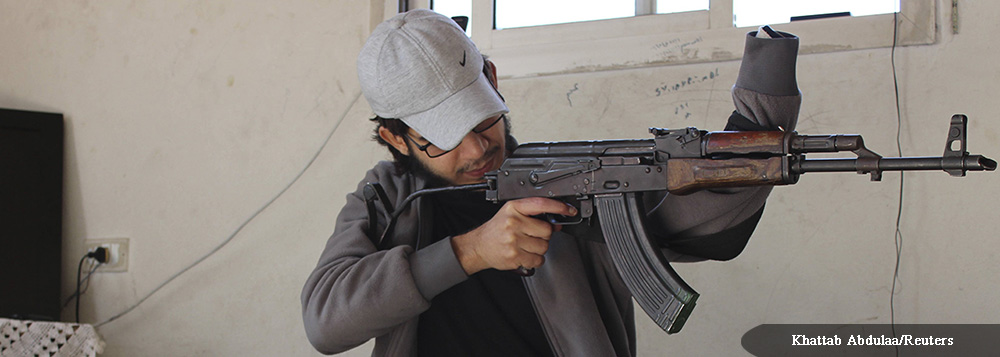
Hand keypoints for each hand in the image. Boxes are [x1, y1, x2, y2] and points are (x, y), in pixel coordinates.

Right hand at [451, 198, 577, 274]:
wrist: (478, 246)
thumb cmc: (496, 230)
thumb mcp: (512, 215)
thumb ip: (534, 217)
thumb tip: (556, 223)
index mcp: (513, 208)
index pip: (541, 204)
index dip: (558, 207)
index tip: (569, 210)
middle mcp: (513, 222)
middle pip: (546, 230)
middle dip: (543, 235)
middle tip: (530, 235)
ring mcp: (513, 240)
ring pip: (544, 246)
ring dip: (539, 249)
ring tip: (525, 245)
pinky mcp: (514, 255)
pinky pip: (537, 259)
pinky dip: (534, 260)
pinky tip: (524, 254)